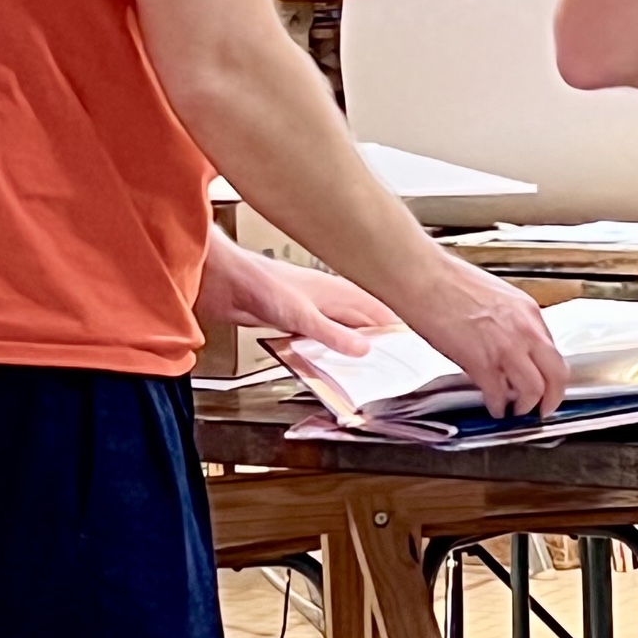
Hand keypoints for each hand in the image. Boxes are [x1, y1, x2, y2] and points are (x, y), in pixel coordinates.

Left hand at [196, 233, 395, 356]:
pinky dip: (328, 346)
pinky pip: (319, 334)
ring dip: (354, 340)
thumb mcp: (302, 316)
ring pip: (342, 325)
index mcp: (337, 291)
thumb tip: (364, 349)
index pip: (378, 309)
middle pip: (363, 318)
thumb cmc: (257, 282)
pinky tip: (327, 356)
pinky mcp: (290, 316)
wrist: (222, 279)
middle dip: (380, 334)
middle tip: (398, 354)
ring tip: (371, 358)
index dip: (397, 324)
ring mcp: (309, 306)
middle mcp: (326, 296)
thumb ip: (333, 334)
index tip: (415, 339)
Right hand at [404, 254, 567, 417]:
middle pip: (556, 375)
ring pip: (533, 390)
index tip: (546, 383)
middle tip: (543, 409)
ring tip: (516, 411)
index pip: (553, 351)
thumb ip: (510, 323)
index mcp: (529, 312)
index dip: (550, 374)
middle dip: (551, 398)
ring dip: (525, 406)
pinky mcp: (481, 362)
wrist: (424, 278)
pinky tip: (493, 408)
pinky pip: (498, 394)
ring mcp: (505, 348)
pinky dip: (497, 406)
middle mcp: (525, 330)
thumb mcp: (496, 298)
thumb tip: (510, 345)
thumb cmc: (449, 282)